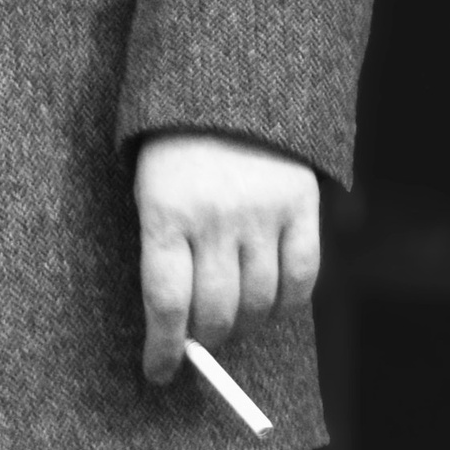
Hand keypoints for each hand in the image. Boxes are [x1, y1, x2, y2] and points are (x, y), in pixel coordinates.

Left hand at [134, 132, 319, 383]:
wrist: (226, 76)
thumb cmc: (173, 141)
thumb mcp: (149, 184)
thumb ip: (164, 246)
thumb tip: (177, 324)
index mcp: (164, 209)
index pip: (165, 302)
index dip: (163, 348)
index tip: (159, 373)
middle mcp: (214, 216)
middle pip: (215, 309)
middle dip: (204, 340)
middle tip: (199, 347)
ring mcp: (261, 211)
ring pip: (259, 301)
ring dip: (244, 325)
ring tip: (232, 325)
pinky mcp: (301, 204)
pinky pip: (301, 277)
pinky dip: (286, 304)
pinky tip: (271, 307)